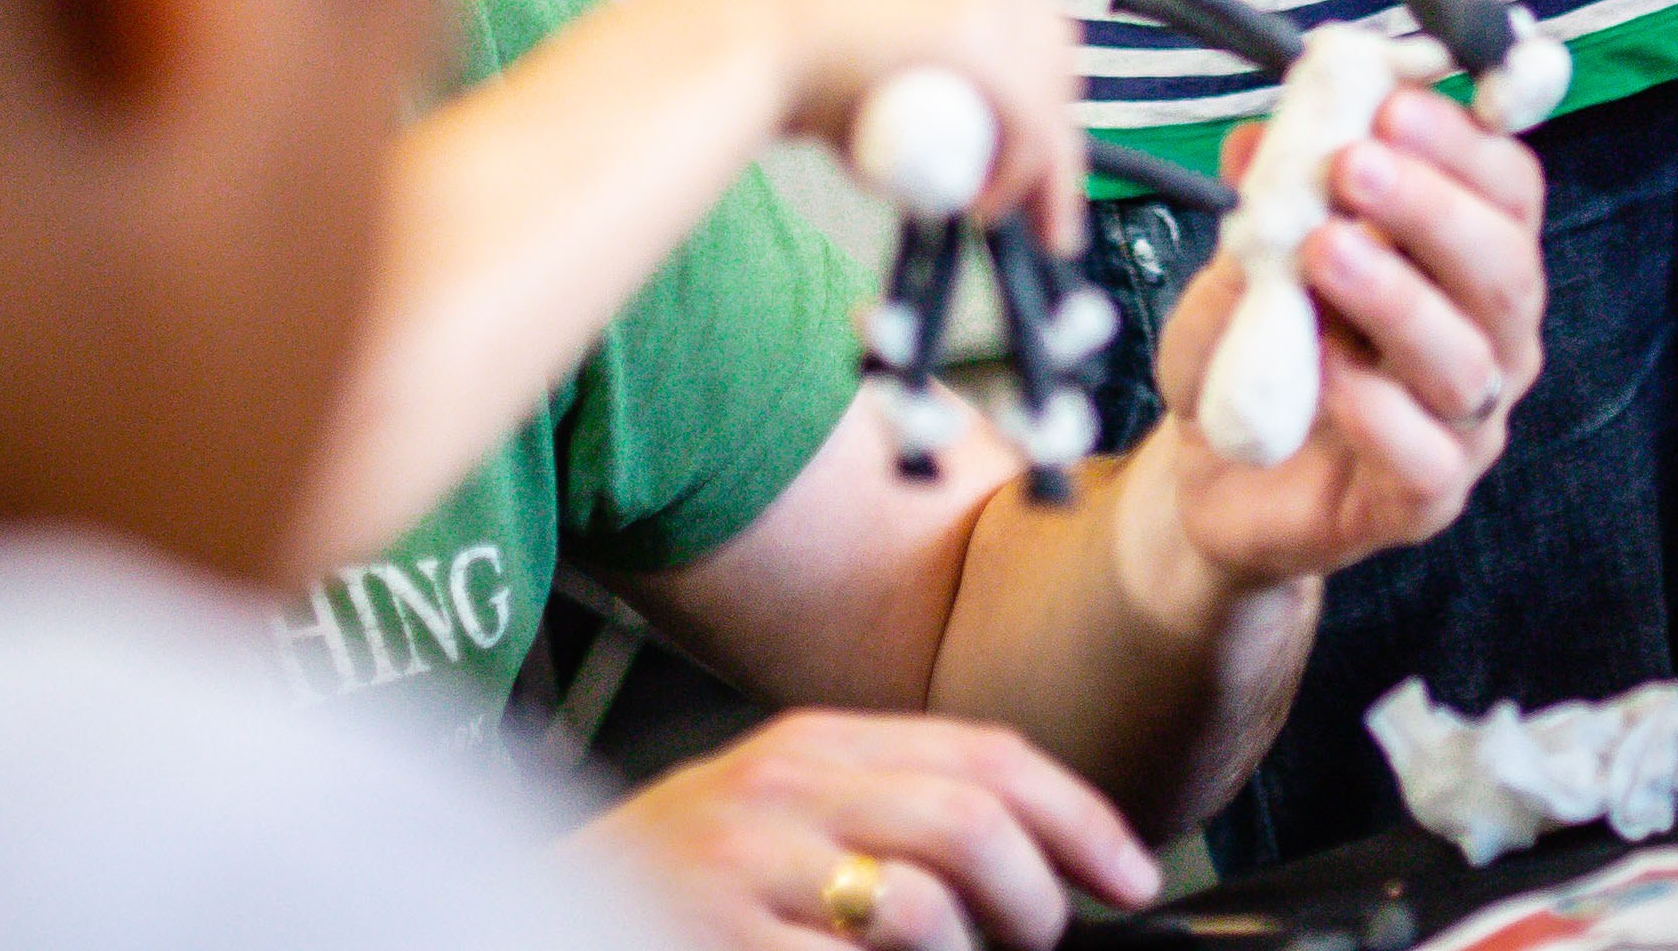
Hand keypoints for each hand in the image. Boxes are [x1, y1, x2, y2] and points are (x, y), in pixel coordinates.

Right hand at [599, 710, 1158, 950]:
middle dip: (1036, 899)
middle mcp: (785, 790)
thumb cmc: (691, 881)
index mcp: (818, 745)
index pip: (985, 754)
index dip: (1078, 816)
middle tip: (1038, 941)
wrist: (546, 909)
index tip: (1131, 873)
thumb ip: (898, 815)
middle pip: (969, 823)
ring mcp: (747, 869)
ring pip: (923, 910)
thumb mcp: (793, 815)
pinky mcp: (721, 939)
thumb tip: (1042, 865)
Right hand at [728, 0, 1086, 251]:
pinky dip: (1021, 174)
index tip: (1036, 141)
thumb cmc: (790, 48)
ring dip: (1035, 163)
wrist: (743, 36)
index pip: (1035, 19)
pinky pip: (1027, 121)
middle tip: (1033, 195)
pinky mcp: (974, 40)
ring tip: (989, 207)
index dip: (1042, 86)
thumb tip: (951, 128)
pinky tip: (983, 205)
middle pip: (1056, 52)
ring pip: (1047, 93)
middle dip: (1050, 125)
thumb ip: (924, 71)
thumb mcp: (881, 45)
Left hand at [1144, 88, 1546, 585]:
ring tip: (1324, 251)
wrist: (1215, 470)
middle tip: (1355, 165)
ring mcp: (1466, 423)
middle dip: (1433, 208)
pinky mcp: (1424, 498)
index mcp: (1465, 258)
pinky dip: (1380, 410)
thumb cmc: (1253, 346)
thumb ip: (1264, 200)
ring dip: (1399, 298)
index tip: (1393, 104)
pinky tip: (1330, 371)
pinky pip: (1427, 458)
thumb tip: (1260, 138)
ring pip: (1470, 361)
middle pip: (1506, 268)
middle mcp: (1488, 335)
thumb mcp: (1243, 257)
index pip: (1506, 188)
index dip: (1463, 142)